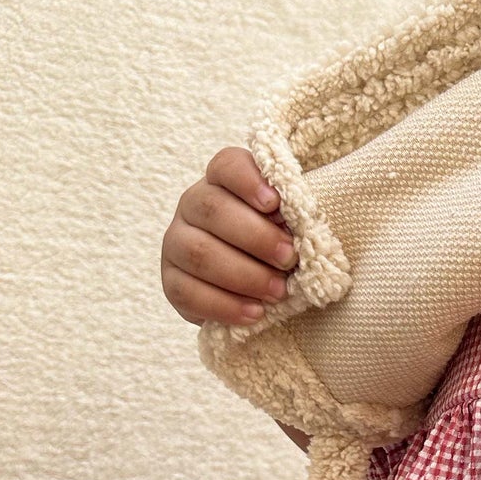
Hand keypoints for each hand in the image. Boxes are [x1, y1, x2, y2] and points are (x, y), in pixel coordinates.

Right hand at [161, 146, 296, 325]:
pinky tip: (256, 313)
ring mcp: (176, 242)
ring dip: (244, 275)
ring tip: (278, 292)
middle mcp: (193, 205)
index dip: (248, 180)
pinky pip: (188, 293)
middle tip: (289, 259)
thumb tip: (307, 223)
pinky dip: (225, 306)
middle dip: (256, 236)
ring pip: (199, 253)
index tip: (275, 202)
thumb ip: (297, 215)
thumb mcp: (294, 225)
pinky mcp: (172, 281)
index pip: (227, 165)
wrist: (259, 288)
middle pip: (212, 209)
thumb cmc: (282, 245)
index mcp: (223, 181)